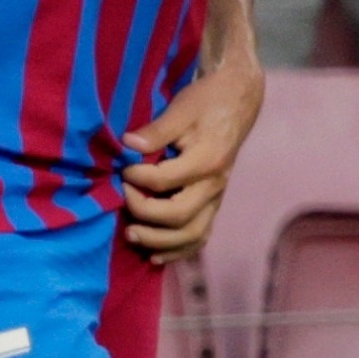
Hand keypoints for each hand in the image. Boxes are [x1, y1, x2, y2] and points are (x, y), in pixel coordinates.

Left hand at [121, 53, 263, 260]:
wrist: (237, 102)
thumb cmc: (206, 102)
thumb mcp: (181, 107)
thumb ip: (156, 130)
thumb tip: (128, 145)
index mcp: (207, 160)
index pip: (164, 181)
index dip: (136, 178)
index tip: (122, 170)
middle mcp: (214, 184)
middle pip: (179, 215)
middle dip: (144, 214)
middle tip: (121, 199)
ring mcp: (216, 197)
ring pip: (192, 234)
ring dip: (159, 241)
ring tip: (131, 235)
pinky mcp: (213, 203)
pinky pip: (200, 236)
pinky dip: (178, 250)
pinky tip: (155, 256)